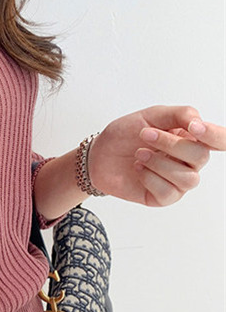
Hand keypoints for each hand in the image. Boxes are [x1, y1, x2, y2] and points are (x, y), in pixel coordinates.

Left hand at [87, 105, 223, 206]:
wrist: (99, 154)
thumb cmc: (125, 135)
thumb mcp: (150, 116)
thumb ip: (178, 114)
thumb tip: (199, 122)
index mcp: (191, 139)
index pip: (219, 140)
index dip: (215, 135)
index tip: (195, 128)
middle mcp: (189, 161)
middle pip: (200, 157)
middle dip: (171, 145)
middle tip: (145, 135)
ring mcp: (177, 181)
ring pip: (188, 178)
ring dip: (159, 163)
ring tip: (139, 154)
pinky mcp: (163, 197)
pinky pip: (168, 192)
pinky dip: (150, 177)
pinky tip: (138, 169)